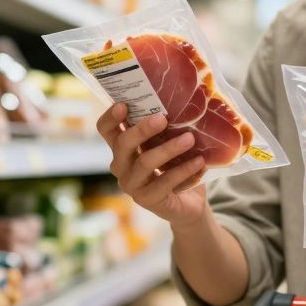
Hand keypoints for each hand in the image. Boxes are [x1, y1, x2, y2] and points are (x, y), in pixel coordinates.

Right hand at [96, 103, 208, 224]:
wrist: (188, 204)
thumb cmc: (175, 166)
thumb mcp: (168, 144)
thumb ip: (166, 128)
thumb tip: (182, 102)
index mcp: (122, 148)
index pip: (106, 130)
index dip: (110, 117)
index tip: (123, 104)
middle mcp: (121, 166)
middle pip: (123, 144)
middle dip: (142, 129)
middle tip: (163, 118)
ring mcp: (131, 185)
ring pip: (144, 162)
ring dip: (168, 149)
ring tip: (190, 138)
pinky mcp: (147, 200)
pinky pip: (164, 182)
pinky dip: (183, 170)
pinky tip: (199, 161)